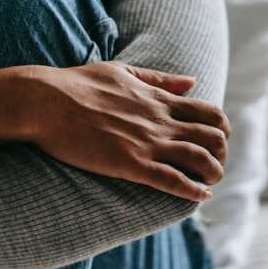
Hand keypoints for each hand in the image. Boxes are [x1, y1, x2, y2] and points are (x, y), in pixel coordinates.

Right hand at [21, 62, 230, 201]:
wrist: (46, 102)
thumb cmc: (78, 84)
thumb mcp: (124, 71)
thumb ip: (160, 79)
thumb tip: (192, 82)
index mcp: (159, 99)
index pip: (210, 114)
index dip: (221, 130)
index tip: (218, 141)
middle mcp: (161, 121)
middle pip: (213, 138)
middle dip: (221, 154)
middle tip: (214, 165)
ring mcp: (148, 143)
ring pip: (200, 160)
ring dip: (213, 174)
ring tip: (211, 183)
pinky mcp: (131, 164)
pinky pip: (172, 180)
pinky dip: (192, 190)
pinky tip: (200, 196)